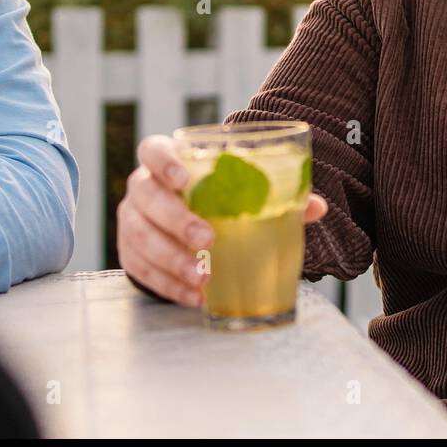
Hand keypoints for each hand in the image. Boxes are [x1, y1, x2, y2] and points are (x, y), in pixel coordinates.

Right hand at [117, 135, 327, 305]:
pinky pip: (139, 269)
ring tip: (202, 278)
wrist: (187, 227)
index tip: (184, 180)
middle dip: (174, 220)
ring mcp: (131, 219)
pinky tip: (192, 297)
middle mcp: (143, 187)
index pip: (152, 150)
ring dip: (170, 260)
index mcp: (168, 162)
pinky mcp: (129, 252)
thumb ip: (278, 196)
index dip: (164, 162)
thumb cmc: (220, 202)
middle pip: (146, 197)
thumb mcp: (244, 194)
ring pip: (138, 236)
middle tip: (207, 239)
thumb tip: (317, 207)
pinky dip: (167, 285)